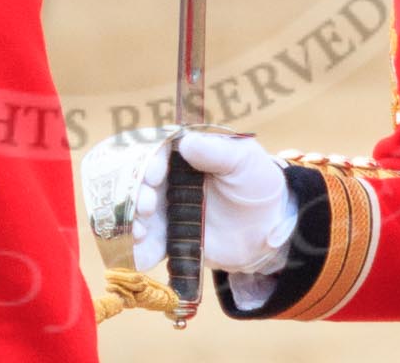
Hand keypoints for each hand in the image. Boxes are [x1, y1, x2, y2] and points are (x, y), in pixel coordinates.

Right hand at [131, 130, 295, 275]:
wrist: (269, 228)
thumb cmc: (258, 183)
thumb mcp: (244, 161)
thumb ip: (217, 151)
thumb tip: (186, 142)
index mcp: (184, 155)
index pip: (156, 152)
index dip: (148, 162)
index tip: (153, 176)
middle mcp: (169, 180)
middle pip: (138, 182)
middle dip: (134, 193)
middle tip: (145, 206)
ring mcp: (167, 210)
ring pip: (136, 213)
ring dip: (130, 222)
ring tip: (138, 233)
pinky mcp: (170, 238)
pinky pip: (148, 245)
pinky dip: (138, 251)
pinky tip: (137, 257)